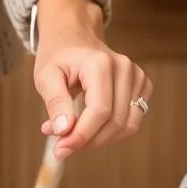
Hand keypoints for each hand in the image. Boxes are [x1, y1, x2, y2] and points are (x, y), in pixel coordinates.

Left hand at [32, 0, 151, 159]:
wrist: (73, 36)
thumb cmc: (57, 56)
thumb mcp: (46, 77)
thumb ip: (55, 103)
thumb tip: (64, 130)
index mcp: (101, 64)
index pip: (99, 112)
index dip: (81, 136)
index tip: (61, 150)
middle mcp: (124, 69)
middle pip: (115, 122)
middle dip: (88, 141)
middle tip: (63, 147)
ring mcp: (136, 76)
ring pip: (126, 125)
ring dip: (99, 139)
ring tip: (73, 136)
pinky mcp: (141, 85)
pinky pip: (131, 120)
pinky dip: (111, 131)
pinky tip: (89, 126)